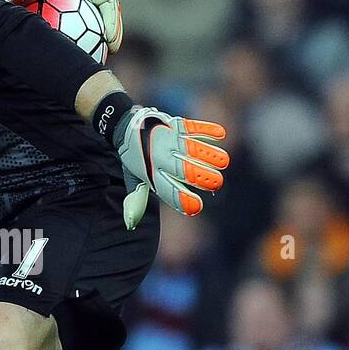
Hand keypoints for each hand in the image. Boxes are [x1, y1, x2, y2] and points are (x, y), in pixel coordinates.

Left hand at [109, 106, 228, 228]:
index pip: (167, 190)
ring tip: (223, 162)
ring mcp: (169, 140)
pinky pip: (192, 127)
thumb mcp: (134, 179)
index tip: (196, 207)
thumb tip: (129, 224)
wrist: (125, 127)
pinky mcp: (175, 125)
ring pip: (191, 148)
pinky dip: (206, 129)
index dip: (181, 199)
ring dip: (208, 154)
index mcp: (151, 174)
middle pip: (183, 169)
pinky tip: (221, 135)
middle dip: (201, 177)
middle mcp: (160, 157)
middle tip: (217, 183)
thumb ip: (137, 200)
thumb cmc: (137, 159)